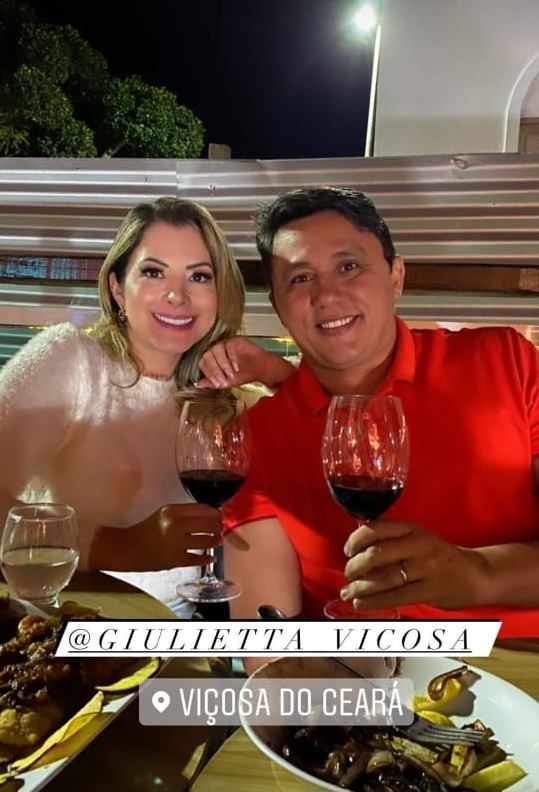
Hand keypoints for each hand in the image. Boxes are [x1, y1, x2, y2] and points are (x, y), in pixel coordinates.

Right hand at [89, 503, 221, 571]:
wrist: (129, 548)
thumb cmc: (148, 529)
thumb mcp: (165, 513)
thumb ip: (185, 513)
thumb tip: (210, 515)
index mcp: (173, 510)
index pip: (203, 508)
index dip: (215, 513)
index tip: (219, 516)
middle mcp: (176, 525)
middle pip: (208, 524)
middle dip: (218, 527)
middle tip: (220, 529)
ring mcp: (176, 543)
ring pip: (207, 541)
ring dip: (216, 541)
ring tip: (217, 541)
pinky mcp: (175, 560)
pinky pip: (197, 559)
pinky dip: (207, 559)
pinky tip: (210, 558)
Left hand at [197, 336, 294, 389]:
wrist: (261, 369)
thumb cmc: (245, 373)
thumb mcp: (227, 382)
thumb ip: (212, 383)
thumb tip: (199, 385)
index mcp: (212, 358)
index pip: (203, 362)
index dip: (208, 373)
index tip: (217, 382)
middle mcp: (217, 348)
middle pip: (207, 355)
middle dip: (214, 369)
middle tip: (223, 379)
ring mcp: (226, 343)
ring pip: (216, 349)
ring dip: (223, 364)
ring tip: (231, 374)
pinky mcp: (236, 340)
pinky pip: (229, 346)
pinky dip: (232, 358)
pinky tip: (236, 367)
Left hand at [341, 520, 486, 610]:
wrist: (475, 574)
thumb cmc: (438, 556)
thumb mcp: (417, 537)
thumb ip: (391, 538)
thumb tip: (356, 544)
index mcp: (412, 528)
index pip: (377, 528)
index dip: (356, 539)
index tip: (347, 550)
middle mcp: (419, 545)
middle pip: (377, 554)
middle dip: (355, 566)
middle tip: (347, 574)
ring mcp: (426, 568)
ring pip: (384, 578)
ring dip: (360, 587)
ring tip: (349, 592)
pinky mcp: (429, 590)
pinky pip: (395, 597)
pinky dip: (374, 601)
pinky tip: (361, 604)